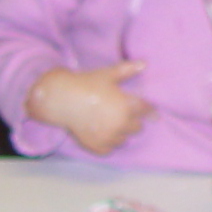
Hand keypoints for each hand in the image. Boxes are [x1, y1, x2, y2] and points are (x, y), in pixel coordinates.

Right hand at [26, 61, 150, 154]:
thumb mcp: (108, 75)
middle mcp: (121, 124)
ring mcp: (109, 137)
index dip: (148, 108)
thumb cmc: (87, 84)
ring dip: (121, 131)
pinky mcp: (98, 146)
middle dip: (132, 119)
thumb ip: (127, 70)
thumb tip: (144, 63)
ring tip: (110, 122)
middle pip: (137, 127)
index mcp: (127, 107)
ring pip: (124, 138)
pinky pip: (111, 148)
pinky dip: (108, 142)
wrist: (62, 99)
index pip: (146, 111)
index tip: (147, 108)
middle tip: (121, 112)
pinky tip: (102, 132)